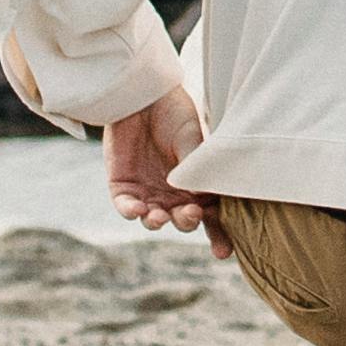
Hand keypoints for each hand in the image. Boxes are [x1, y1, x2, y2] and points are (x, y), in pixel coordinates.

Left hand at [107, 86, 227, 255]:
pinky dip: (132, 212)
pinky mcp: (123, 187)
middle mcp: (174, 194)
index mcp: (197, 185)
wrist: (142, 93)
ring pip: (154, 219)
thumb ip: (196, 164)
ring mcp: (148, 192)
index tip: (223, 252)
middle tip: (190, 214)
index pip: (211, 214)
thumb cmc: (174, 112)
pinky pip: (126, 208)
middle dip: (186, 222)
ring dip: (157, 221)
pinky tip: (138, 209)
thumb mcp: (192, 136)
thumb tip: (204, 194)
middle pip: (183, 220)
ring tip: (159, 216)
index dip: (219, 234)